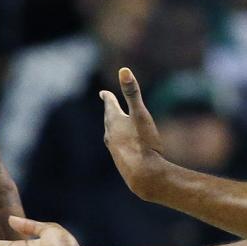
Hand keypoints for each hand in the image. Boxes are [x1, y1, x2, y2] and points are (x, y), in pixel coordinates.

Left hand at [100, 67, 166, 199]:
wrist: (143, 175)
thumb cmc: (143, 142)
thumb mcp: (140, 114)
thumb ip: (133, 93)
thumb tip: (124, 69)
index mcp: (114, 121)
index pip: (109, 105)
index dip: (107, 97)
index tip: (103, 93)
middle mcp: (111, 135)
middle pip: (108, 120)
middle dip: (109, 112)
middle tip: (109, 106)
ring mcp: (115, 150)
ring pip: (112, 135)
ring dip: (113, 128)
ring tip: (115, 127)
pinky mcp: (121, 162)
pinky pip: (119, 148)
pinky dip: (121, 142)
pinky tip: (126, 149)